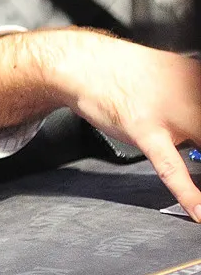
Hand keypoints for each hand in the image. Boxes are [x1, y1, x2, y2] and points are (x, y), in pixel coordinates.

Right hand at [61, 34, 200, 217]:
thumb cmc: (128, 73)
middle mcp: (194, 96)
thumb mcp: (176, 76)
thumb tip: (198, 130)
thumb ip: (194, 101)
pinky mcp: (145, 131)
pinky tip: (198, 210)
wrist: (86, 64)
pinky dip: (188, 193)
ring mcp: (171, 115)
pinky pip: (171, 169)